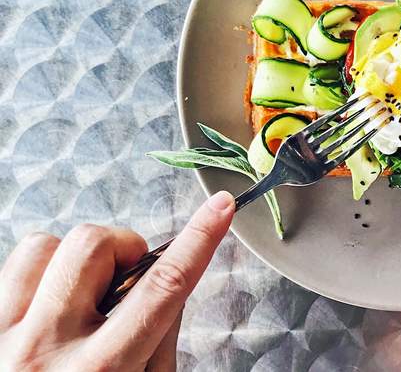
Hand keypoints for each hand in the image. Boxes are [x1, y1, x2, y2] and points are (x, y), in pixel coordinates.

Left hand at [0, 190, 234, 371]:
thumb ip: (159, 341)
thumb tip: (168, 282)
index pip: (164, 289)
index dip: (200, 240)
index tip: (221, 208)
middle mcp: (46, 351)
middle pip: (94, 246)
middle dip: (122, 249)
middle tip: (124, 281)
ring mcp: (2, 338)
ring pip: (43, 246)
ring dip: (74, 261)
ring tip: (81, 296)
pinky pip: (10, 267)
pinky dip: (39, 274)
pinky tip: (48, 307)